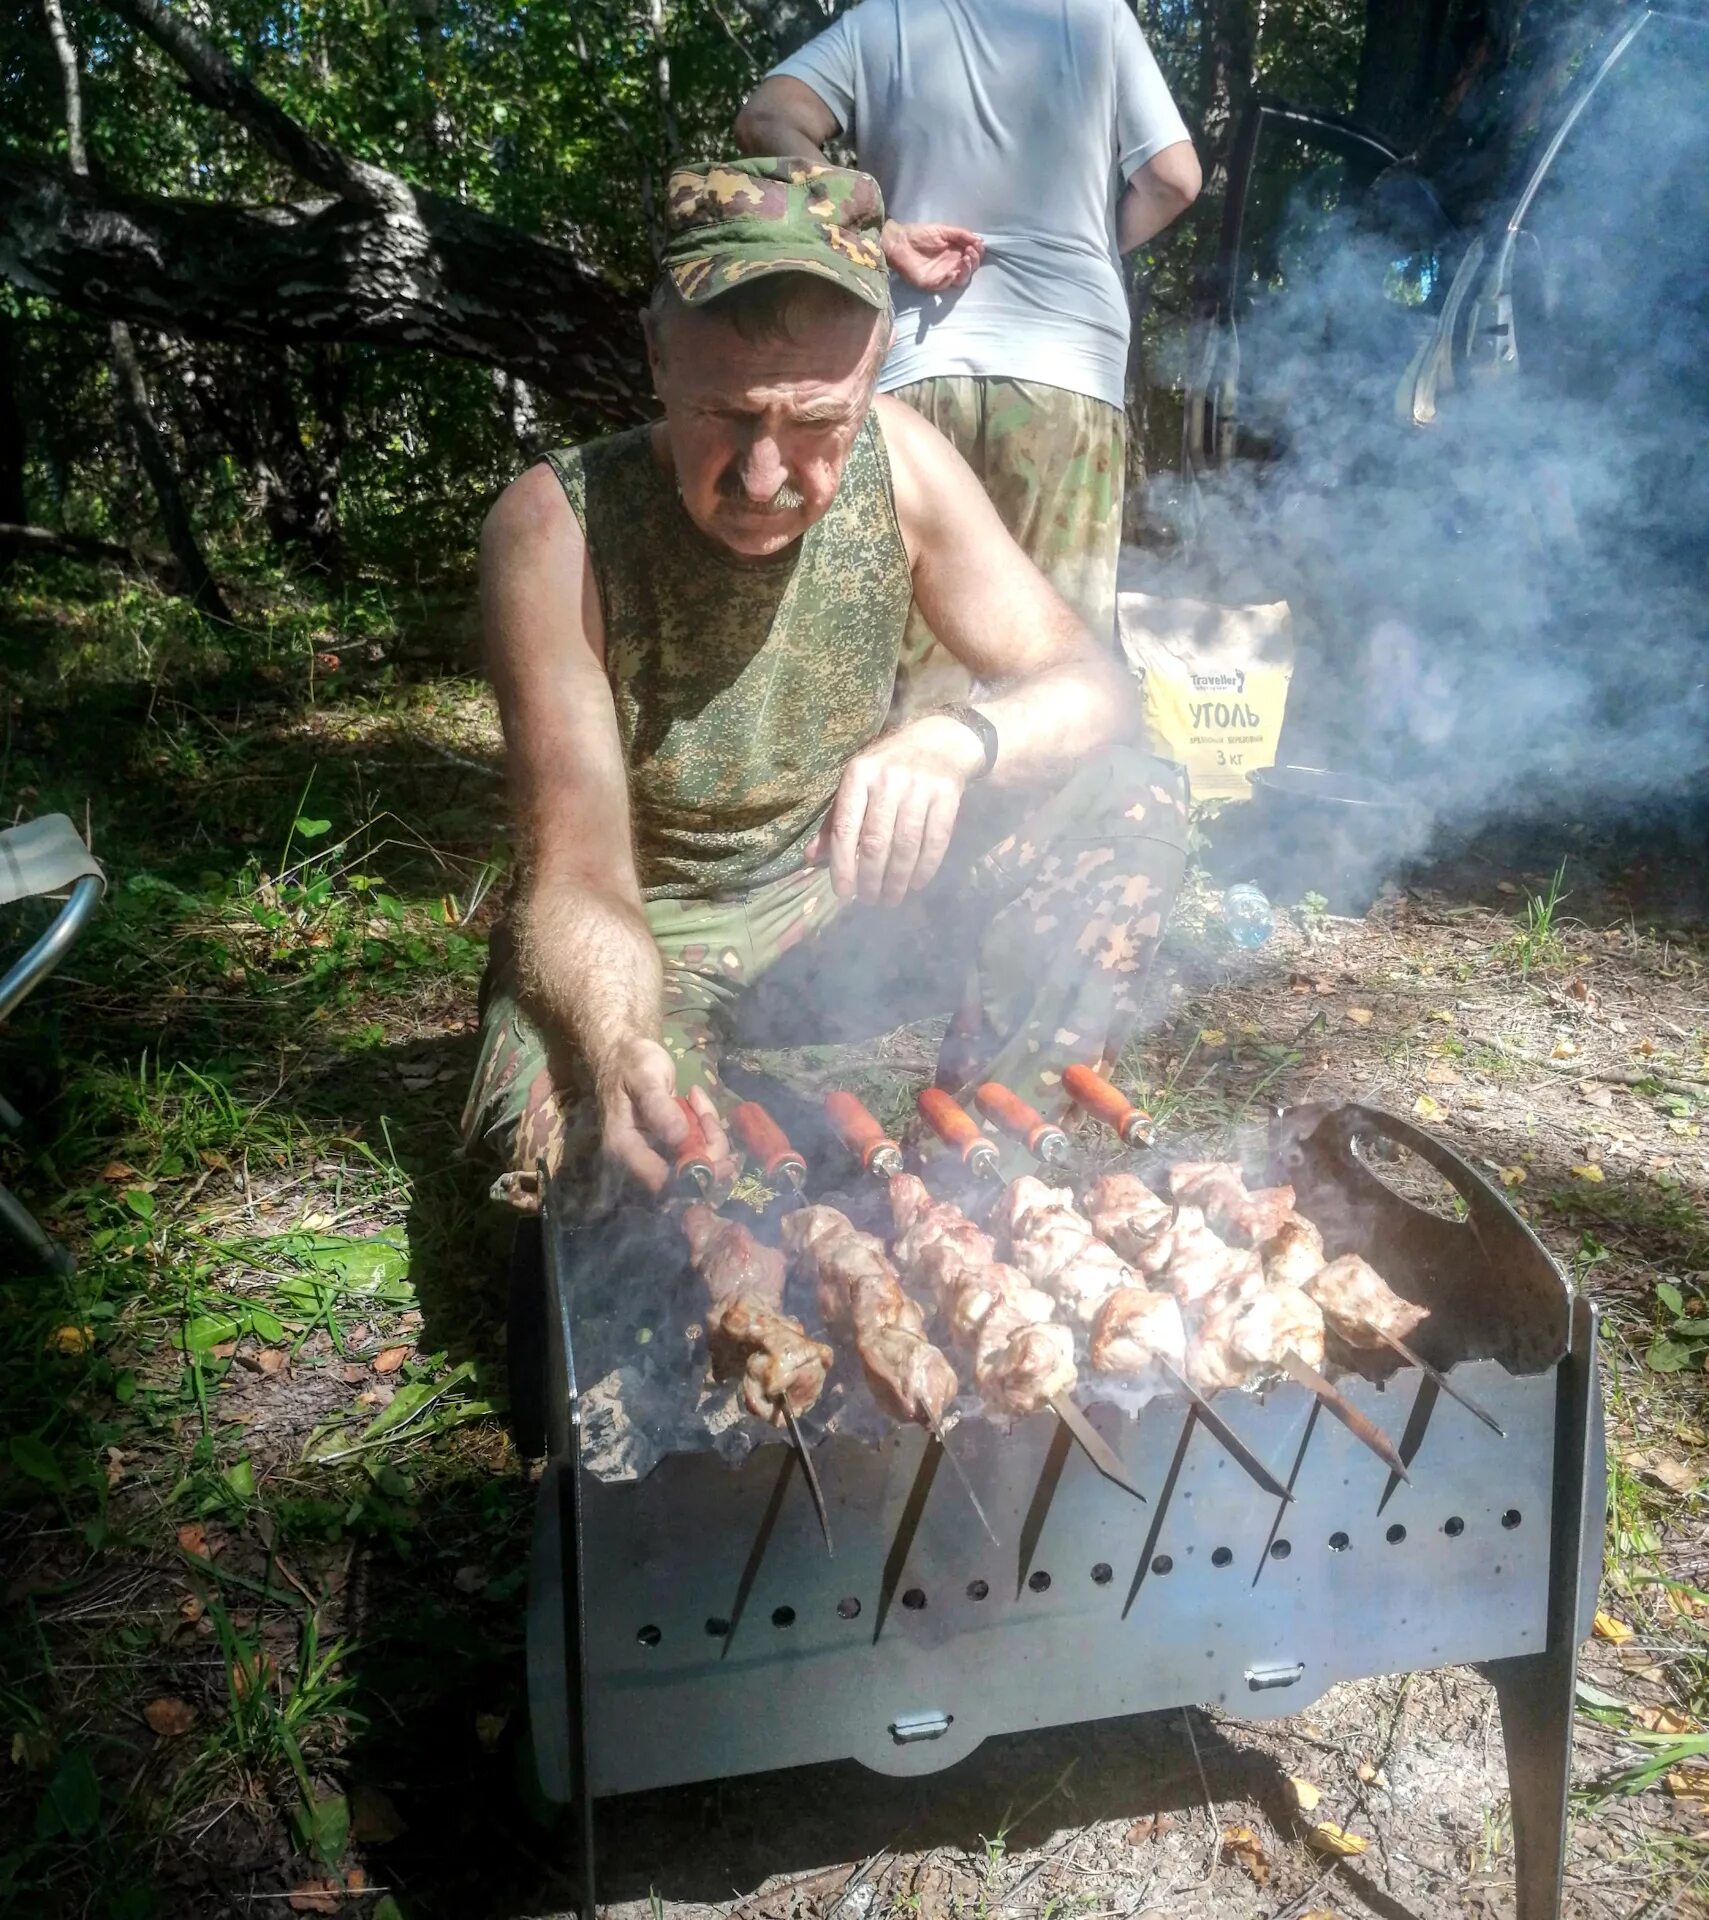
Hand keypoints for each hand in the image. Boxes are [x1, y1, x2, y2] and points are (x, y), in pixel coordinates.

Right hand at [595, 1036, 733, 1193]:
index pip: (662, 1181)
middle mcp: (641, 1158)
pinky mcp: (671, 1144)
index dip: (692, 1174)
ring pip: (698, 1162)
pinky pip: (699, 1146)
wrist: (626, 1053)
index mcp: (625, 1148)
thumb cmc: (630, 1063)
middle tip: (707, 1114)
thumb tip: (679, 1137)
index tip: (717, 1153)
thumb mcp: (644, 1078)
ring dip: (710, 1133)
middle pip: (685, 1177)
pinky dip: (707, 1126)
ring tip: (697, 1098)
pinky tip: (695, 1099)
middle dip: (709, 1149)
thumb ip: (659, 1107)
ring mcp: (658, 1152)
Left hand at [804, 717, 983, 905]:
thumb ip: (835, 821)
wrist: (940, 741)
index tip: (843, 894)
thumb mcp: (857, 786)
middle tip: (870, 900)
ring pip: (906, 845)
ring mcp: (920, 786)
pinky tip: (916, 883)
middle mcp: (887, 780)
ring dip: (898, 879)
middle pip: (876, 841)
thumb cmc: (889, 770)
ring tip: (892, 898)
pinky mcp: (947, 794)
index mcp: (858, 776)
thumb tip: (811, 857)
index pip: (845, 828)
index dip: (842, 865)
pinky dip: (926, 867)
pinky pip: (936, 840)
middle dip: (871, 879)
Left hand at [881, 220, 982, 291]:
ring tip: (964, 258)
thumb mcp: (943, 230)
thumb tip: (979, 239)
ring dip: (966, 270)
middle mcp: (952, 265)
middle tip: (970, 251)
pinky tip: (953, 271)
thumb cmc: (919, 234)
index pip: (973, 257)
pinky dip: (950, 280)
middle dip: (974, 261)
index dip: (978, 252)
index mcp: (956, 253)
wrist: (899, 241)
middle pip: (970, 269)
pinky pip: (944, 285)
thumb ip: (960, 234)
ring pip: (961, 280)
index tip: (976, 244)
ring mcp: (942, 276)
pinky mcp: (931, 283)